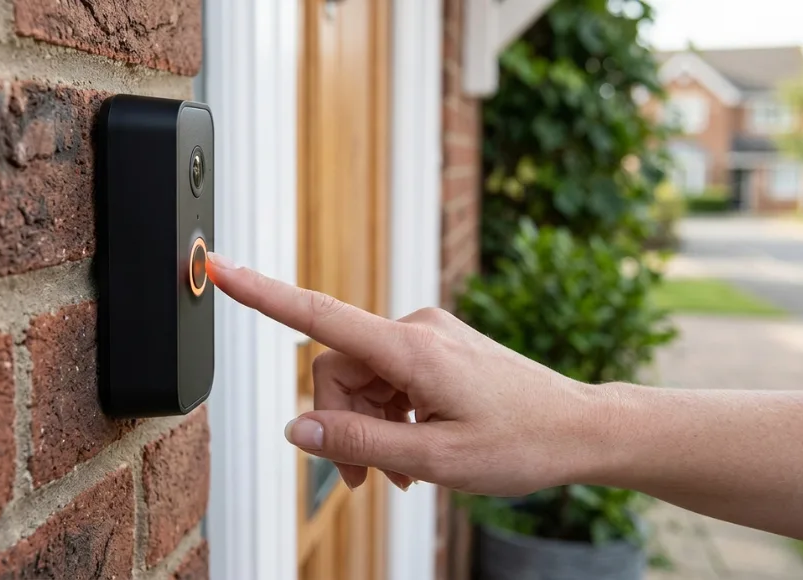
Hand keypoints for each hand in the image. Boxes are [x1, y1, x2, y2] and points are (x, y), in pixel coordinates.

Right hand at [206, 252, 604, 495]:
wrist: (583, 428)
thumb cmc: (523, 443)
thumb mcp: (434, 460)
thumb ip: (358, 444)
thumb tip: (297, 429)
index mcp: (411, 347)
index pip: (317, 314)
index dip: (261, 293)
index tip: (220, 268)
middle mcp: (415, 329)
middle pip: (338, 368)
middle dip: (342, 423)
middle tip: (366, 479)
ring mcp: (428, 336)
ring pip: (364, 379)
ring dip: (370, 427)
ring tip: (402, 473)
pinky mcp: (438, 348)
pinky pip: (390, 378)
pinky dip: (390, 416)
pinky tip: (415, 451)